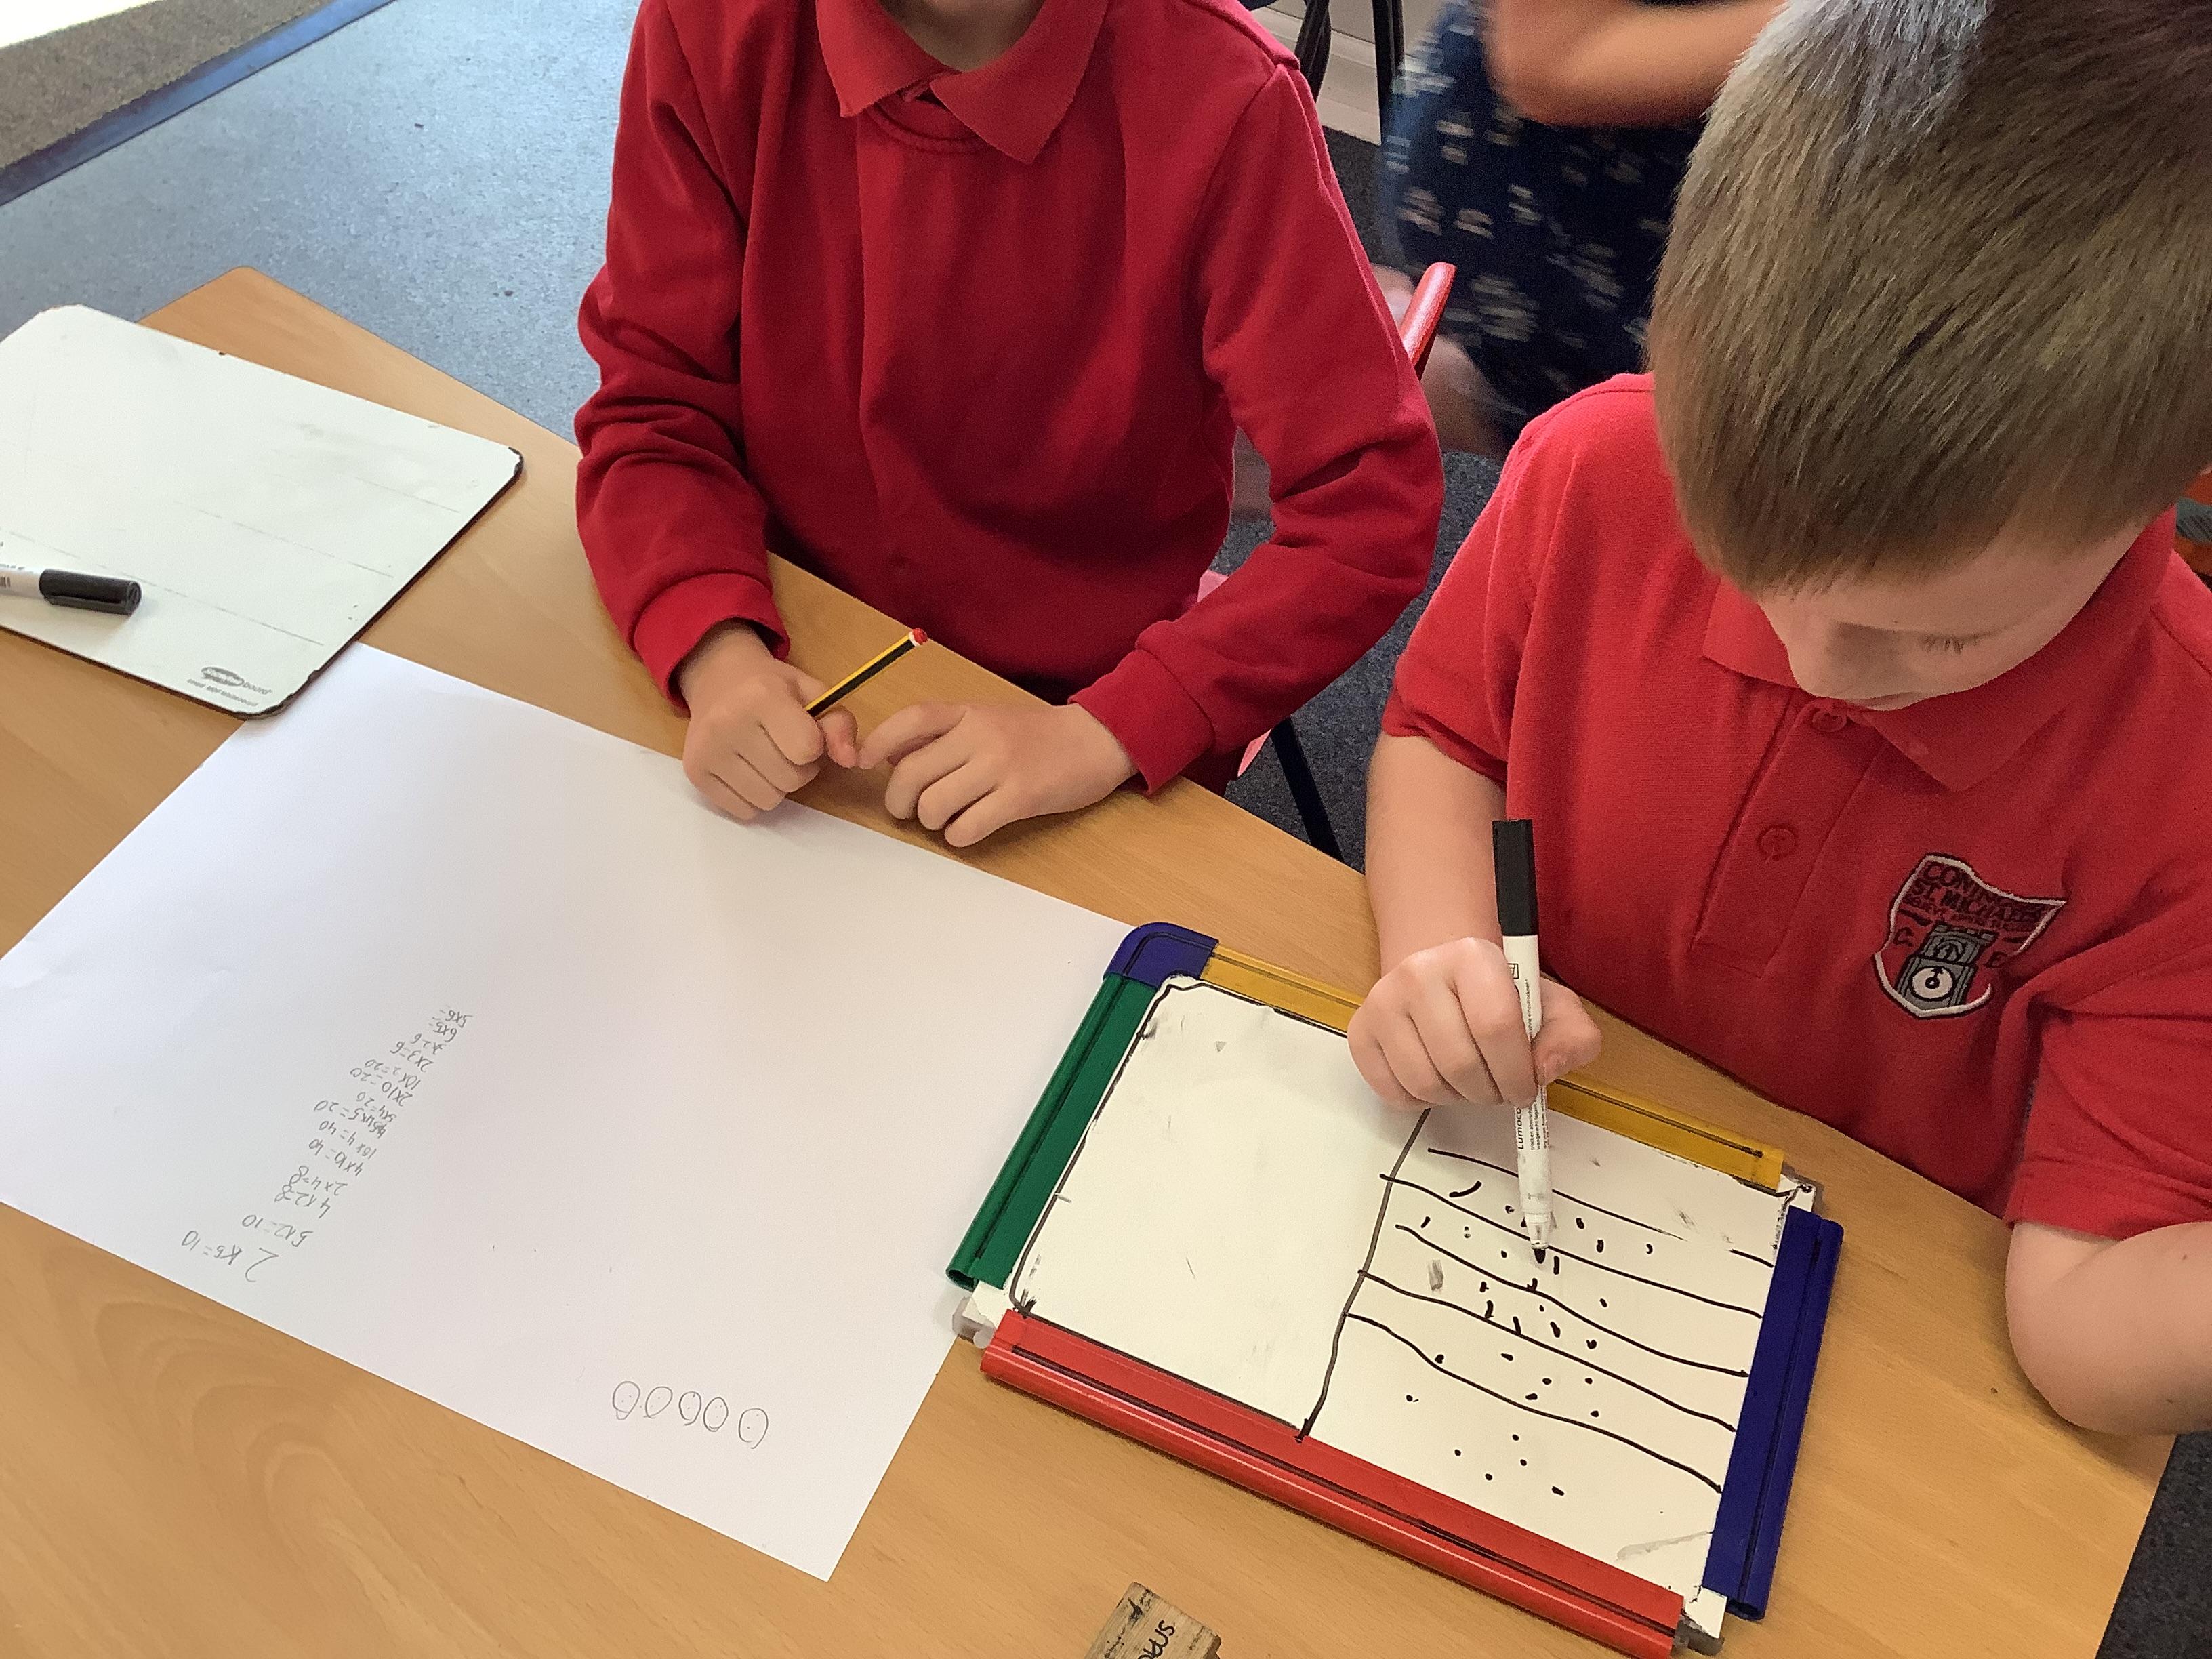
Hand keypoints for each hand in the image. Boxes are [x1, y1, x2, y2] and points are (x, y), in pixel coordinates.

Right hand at [673, 624, 858, 820]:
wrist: (717, 680)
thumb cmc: (772, 688)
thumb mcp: (812, 692)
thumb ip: (839, 724)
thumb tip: (850, 761)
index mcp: (762, 696)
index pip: (806, 749)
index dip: (813, 747)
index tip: (803, 734)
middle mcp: (728, 722)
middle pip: (789, 779)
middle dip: (798, 769)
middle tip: (786, 749)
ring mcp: (707, 750)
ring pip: (768, 800)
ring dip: (777, 787)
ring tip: (769, 760)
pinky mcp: (695, 773)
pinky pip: (743, 810)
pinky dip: (753, 798)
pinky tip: (748, 770)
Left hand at [857, 701, 1136, 847]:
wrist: (1096, 740)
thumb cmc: (1036, 734)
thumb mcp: (986, 718)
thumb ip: (942, 733)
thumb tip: (888, 755)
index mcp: (968, 712)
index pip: (910, 720)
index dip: (878, 742)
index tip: (863, 762)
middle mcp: (980, 735)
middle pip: (911, 773)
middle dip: (898, 801)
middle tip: (906, 810)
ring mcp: (1001, 766)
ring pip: (934, 804)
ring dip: (931, 821)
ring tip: (946, 819)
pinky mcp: (1020, 798)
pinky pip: (968, 827)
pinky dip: (958, 836)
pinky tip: (968, 829)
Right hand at [1349, 937, 1601, 1107]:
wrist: (1445, 979)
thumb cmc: (1502, 998)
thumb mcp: (1552, 1009)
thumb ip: (1570, 1038)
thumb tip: (1543, 1070)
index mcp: (1472, 956)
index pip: (1495, 1026)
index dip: (1517, 1072)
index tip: (1525, 1088)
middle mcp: (1419, 971)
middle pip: (1459, 1062)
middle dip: (1489, 1092)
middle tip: (1498, 1089)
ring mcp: (1383, 1001)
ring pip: (1424, 1083)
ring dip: (1457, 1099)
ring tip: (1470, 1082)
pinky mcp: (1361, 1031)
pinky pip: (1393, 1092)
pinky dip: (1422, 1102)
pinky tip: (1439, 1079)